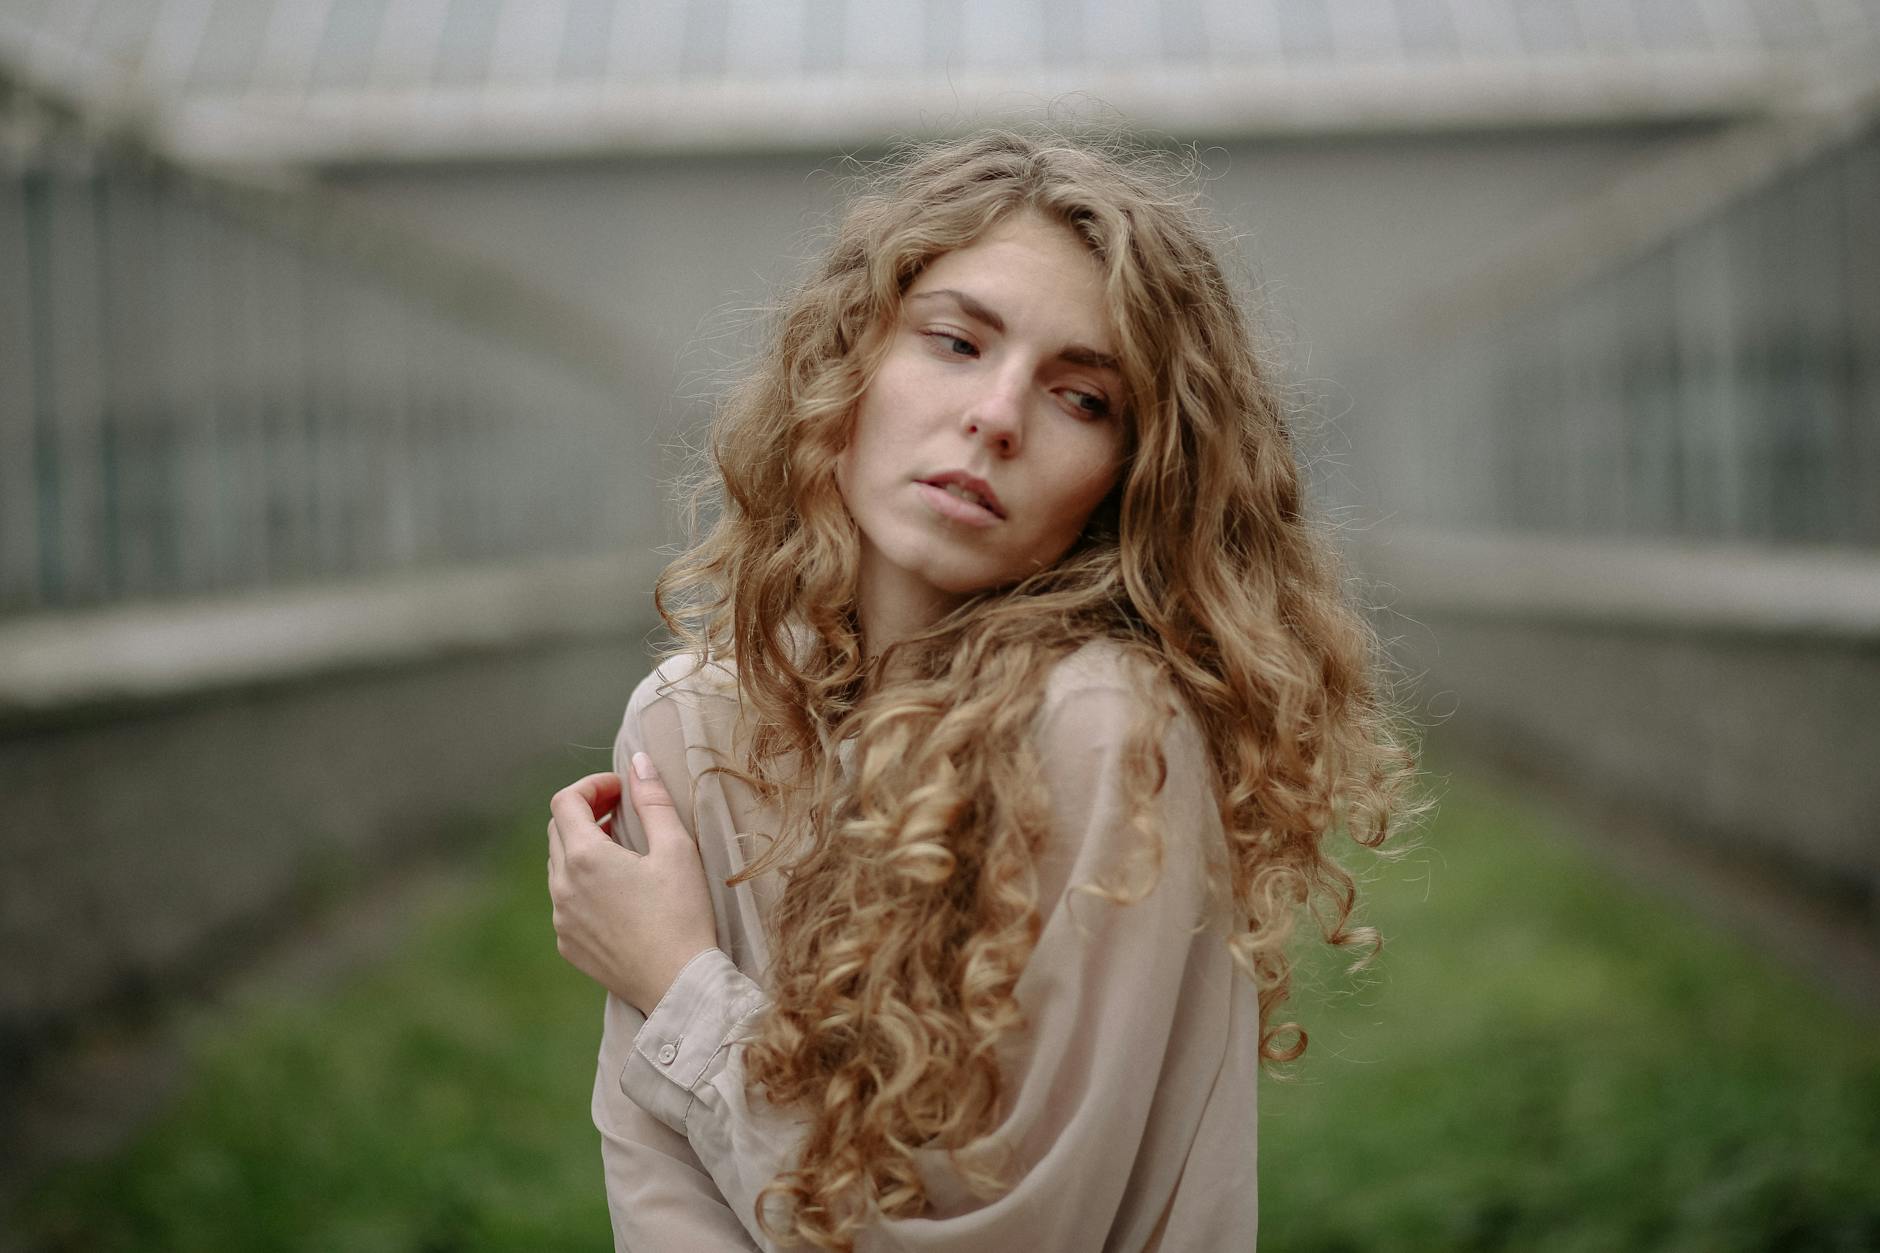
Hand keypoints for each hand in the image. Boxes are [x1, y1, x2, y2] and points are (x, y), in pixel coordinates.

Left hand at [546, 754, 718, 1014]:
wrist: (678, 984)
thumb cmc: (683, 913)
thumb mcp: (676, 849)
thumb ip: (653, 800)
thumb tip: (638, 761)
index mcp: (584, 857)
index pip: (566, 801)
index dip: (593, 786)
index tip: (623, 790)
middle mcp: (561, 886)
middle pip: (558, 830)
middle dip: (587, 813)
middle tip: (624, 813)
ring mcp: (560, 918)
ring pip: (559, 866)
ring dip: (584, 848)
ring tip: (623, 852)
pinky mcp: (568, 944)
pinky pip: (565, 900)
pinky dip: (583, 883)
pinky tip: (619, 893)